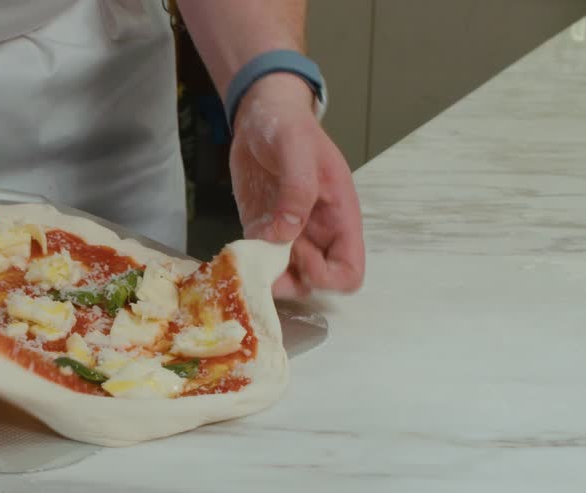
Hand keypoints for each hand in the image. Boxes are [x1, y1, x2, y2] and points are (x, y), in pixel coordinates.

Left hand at [229, 74, 364, 297]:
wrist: (261, 117)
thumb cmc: (290, 128)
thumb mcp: (296, 150)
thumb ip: (297, 190)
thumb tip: (287, 233)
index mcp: (339, 216)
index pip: (349, 270)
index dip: (328, 276)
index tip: (301, 258)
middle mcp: (317, 232)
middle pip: (316, 282)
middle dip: (292, 281)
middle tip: (267, 259)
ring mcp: (288, 235)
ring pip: (287, 278)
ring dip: (268, 277)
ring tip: (249, 259)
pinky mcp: (261, 230)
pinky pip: (259, 261)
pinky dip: (248, 264)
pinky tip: (236, 253)